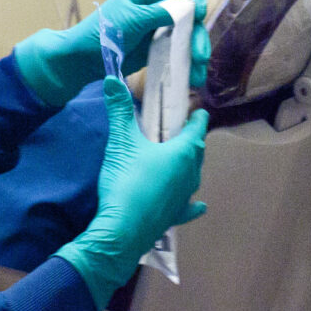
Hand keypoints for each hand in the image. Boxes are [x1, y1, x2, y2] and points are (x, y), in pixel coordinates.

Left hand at [13, 0, 209, 107]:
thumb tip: (187, 10)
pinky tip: (193, 78)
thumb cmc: (101, 31)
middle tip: (200, 55)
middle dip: (199, 34)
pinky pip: (181, 51)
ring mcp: (163, 25)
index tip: (198, 13)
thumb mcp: (131, 19)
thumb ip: (159, 13)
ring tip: (198, 75)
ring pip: (191, 34)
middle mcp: (162, 3)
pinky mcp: (161, 45)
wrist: (85, 59)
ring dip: (197, 53)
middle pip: (194, 12)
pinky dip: (188, 64)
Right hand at [55, 78, 209, 307]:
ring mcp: (185, 198)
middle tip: (181, 129)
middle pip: (197, 152)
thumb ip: (119, 110)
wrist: (122, 230)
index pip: (197, 128)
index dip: (197, 117)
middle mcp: (190, 174)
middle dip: (191, 139)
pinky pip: (189, 207)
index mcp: (183, 153)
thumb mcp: (121, 142)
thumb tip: (112, 79)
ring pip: (193, 177)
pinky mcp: (175, 217)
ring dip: (189, 166)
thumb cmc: (126, 181)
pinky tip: (198, 205)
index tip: (197, 109)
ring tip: (182, 158)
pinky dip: (192, 203)